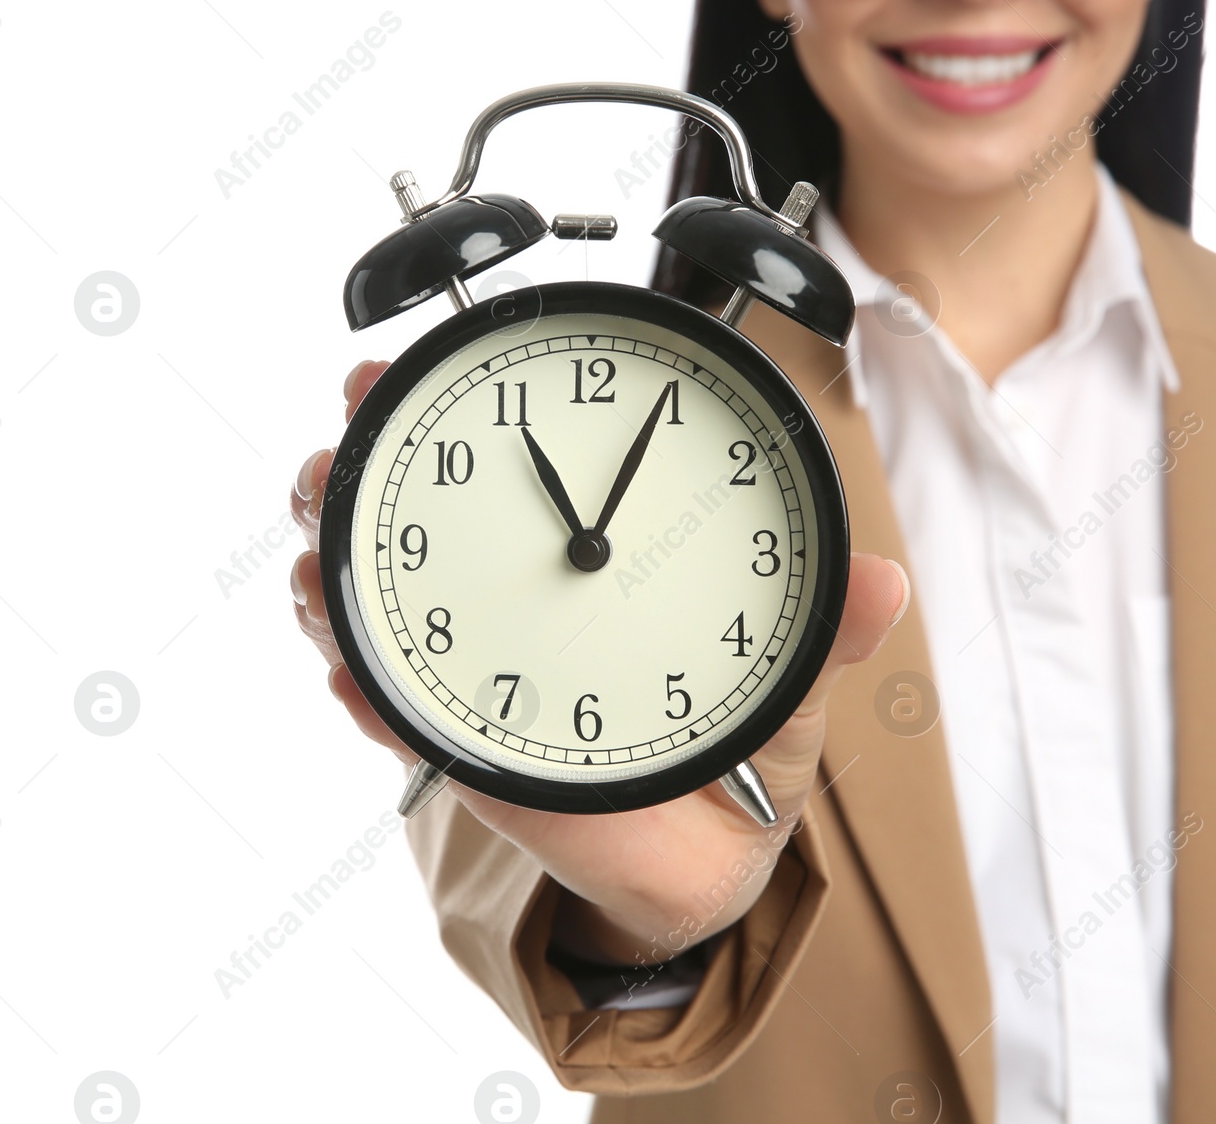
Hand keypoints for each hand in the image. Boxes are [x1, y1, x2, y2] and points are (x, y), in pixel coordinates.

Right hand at [292, 360, 910, 966]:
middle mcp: (520, 580)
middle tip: (337, 458)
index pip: (515, 446)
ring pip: (373, 592)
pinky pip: (391, 702)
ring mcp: (477, 650)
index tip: (393, 369)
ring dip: (338, 571)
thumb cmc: (748, 730)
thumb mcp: (787, 663)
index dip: (446, 397)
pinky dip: (364, 689)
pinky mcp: (460, 729)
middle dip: (351, 471)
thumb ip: (825, 622)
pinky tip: (357, 681)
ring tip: (329, 574)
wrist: (713, 846)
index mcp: (596, 537)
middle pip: (407, 503)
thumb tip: (886, 585)